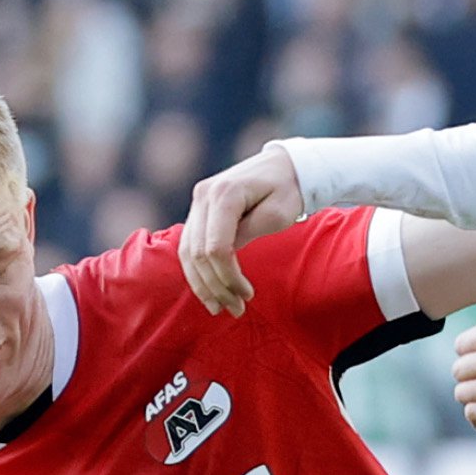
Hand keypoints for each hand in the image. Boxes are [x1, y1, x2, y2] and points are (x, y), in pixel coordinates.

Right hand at [179, 143, 307, 315]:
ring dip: (202, 283)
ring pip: (187, 252)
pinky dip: (197, 270)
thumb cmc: (288, 189)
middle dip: (215, 286)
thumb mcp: (278, 213)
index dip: (228, 277)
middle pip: (198, 253)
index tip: (248, 294)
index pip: (216, 247)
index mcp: (225, 194)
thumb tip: (226, 257)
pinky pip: (189, 245)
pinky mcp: (198, 208)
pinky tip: (208, 290)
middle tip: (236, 309)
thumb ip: (250, 233)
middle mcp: (203, 195)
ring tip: (218, 307)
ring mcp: (198, 201)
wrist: (284, 165)